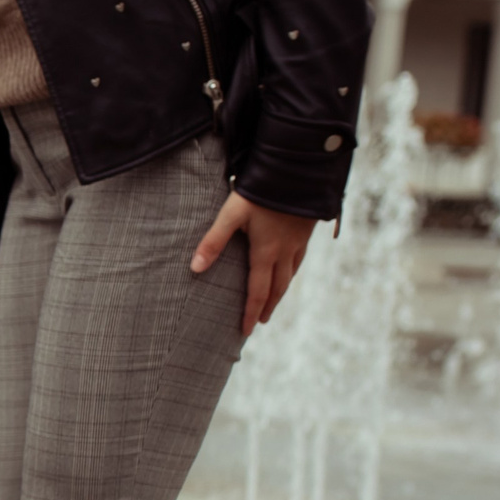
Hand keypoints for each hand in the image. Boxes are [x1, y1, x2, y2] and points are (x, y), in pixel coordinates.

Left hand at [191, 191, 317, 335]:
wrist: (298, 169)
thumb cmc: (260, 190)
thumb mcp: (231, 214)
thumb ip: (213, 241)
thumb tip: (194, 268)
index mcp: (266, 252)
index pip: (258, 291)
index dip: (251, 312)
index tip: (246, 330)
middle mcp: (285, 251)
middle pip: (277, 287)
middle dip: (267, 306)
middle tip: (260, 322)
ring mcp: (298, 241)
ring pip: (290, 274)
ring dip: (281, 292)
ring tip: (274, 302)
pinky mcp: (306, 230)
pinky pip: (299, 259)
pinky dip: (292, 271)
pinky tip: (290, 268)